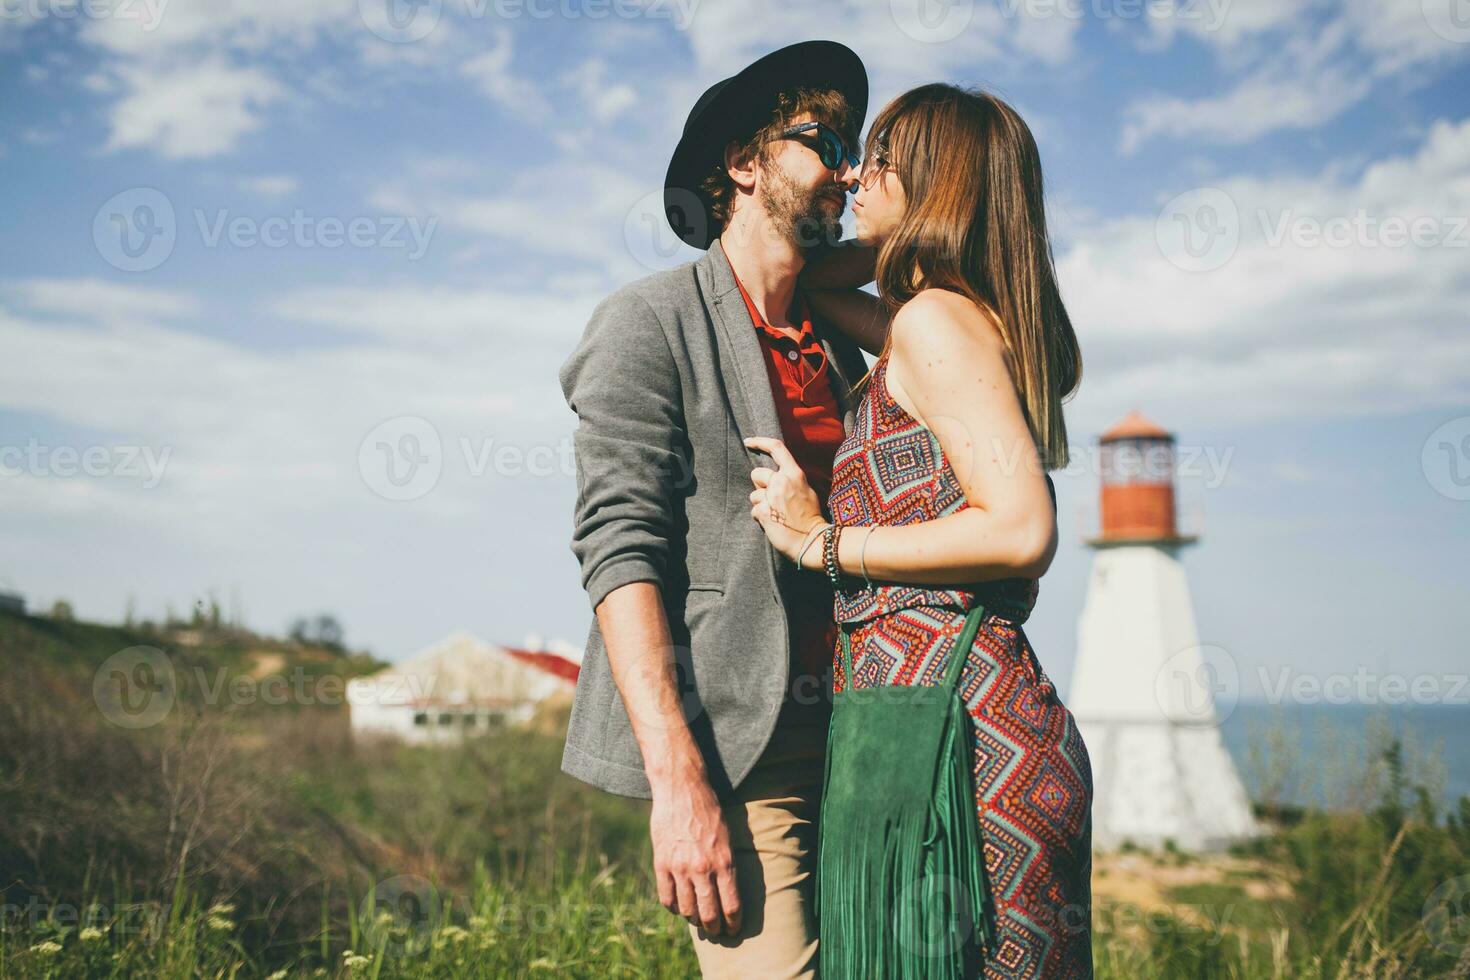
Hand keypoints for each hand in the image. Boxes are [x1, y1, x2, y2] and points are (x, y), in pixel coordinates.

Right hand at [650, 779, 741, 936]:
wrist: (681, 789)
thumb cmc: (709, 810)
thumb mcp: (728, 836)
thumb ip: (727, 865)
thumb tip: (728, 892)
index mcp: (724, 862)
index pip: (731, 905)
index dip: (733, 923)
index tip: (733, 929)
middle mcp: (702, 868)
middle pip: (709, 913)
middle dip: (715, 927)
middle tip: (716, 930)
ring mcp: (679, 867)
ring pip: (687, 909)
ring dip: (694, 919)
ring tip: (697, 919)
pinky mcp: (661, 863)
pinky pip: (666, 897)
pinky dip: (673, 907)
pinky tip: (679, 906)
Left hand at [744, 436, 825, 563]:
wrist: (812, 541)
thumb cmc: (810, 518)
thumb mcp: (806, 490)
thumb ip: (791, 480)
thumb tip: (774, 476)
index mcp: (795, 474)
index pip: (776, 448)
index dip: (760, 442)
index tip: (748, 441)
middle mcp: (782, 481)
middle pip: (756, 474)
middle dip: (760, 486)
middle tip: (773, 500)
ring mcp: (772, 496)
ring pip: (754, 495)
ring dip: (761, 505)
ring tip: (777, 514)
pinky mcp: (763, 511)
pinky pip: (754, 511)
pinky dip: (761, 518)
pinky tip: (774, 523)